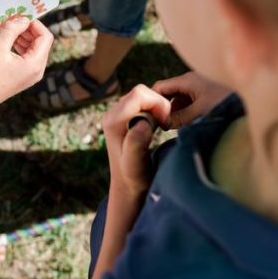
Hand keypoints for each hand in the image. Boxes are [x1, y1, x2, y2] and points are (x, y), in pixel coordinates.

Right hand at [0, 17, 52, 126]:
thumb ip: (11, 30)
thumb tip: (23, 19)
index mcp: (35, 64)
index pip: (45, 37)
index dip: (35, 24)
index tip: (20, 17)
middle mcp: (37, 70)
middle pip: (41, 42)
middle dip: (28, 29)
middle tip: (13, 20)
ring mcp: (31, 75)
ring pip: (34, 49)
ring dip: (23, 37)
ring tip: (8, 30)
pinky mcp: (24, 76)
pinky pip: (27, 56)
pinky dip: (19, 46)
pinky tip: (6, 41)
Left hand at [101, 85, 174, 199]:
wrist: (127, 186)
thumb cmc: (134, 178)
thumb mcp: (136, 164)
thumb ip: (136, 143)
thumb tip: (142, 122)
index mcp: (113, 121)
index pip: (139, 94)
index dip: (158, 103)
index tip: (165, 123)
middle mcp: (112, 114)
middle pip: (141, 92)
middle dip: (158, 104)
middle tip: (165, 125)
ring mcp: (116, 114)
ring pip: (142, 96)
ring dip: (156, 107)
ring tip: (161, 127)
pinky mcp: (123, 117)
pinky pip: (141, 103)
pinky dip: (153, 110)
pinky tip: (156, 127)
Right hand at [151, 71, 232, 128]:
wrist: (258, 98)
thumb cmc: (229, 103)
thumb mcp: (200, 113)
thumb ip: (179, 118)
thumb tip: (162, 124)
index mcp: (187, 80)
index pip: (159, 87)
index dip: (152, 102)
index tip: (149, 119)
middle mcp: (193, 81)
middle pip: (170, 94)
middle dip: (166, 110)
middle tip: (163, 128)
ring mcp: (202, 88)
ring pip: (181, 100)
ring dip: (178, 114)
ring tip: (177, 129)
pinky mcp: (210, 95)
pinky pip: (192, 103)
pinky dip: (188, 113)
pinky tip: (191, 126)